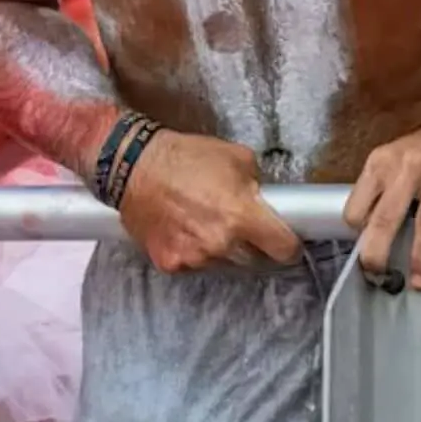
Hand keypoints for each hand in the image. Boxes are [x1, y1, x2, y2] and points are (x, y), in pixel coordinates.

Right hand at [117, 131, 303, 273]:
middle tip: (238, 224)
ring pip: (225, 264)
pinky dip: (193, 252)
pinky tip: (183, 230)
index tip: (284, 240)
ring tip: (204, 223)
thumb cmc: (184, 157)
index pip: (284, 249)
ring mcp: (195, 257)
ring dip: (222, 250)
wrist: (131, 166)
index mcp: (242, 215)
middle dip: (253, 245)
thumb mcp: (236, 157)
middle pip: (255, 261)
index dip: (288, 244)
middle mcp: (221, 242)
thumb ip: (258, 184)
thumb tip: (268, 202)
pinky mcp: (171, 263)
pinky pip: (195, 265)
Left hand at [347, 102, 420, 290]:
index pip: (359, 204)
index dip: (359, 231)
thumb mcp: (392, 162)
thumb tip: (369, 236)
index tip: (363, 252)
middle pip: (388, 216)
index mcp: (380, 163)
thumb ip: (381, 193)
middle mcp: (406, 164)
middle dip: (380, 250)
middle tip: (379, 276)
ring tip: (420, 280)